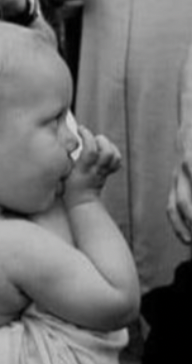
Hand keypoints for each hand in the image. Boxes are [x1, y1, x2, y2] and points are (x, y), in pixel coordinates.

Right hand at [64, 127, 120, 206]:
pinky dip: (113, 152)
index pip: (91, 150)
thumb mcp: (61, 172)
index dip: (87, 136)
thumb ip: (63, 158)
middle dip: (101, 140)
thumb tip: (64, 141)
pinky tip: (103, 149)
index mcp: (83, 170)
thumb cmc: (68, 186)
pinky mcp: (108, 173)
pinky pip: (117, 161)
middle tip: (91, 138)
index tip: (80, 129)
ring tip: (97, 142)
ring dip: (107, 145)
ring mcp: (103, 172)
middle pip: (107, 152)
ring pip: (114, 156)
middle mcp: (96, 171)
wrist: (81, 202)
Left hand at [167, 129, 191, 243]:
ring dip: (191, 208)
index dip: (178, 225)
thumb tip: (187, 211)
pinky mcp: (190, 151)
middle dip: (187, 221)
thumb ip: (189, 189)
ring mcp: (184, 164)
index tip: (186, 242)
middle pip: (179, 202)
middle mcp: (178, 175)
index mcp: (177, 182)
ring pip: (187, 188)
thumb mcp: (189, 169)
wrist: (191, 122)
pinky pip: (191, 166)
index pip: (173, 207)